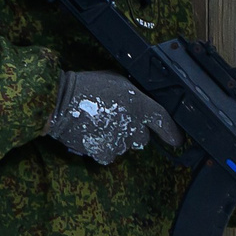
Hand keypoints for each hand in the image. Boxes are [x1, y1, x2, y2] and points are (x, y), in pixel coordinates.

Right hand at [47, 71, 182, 164]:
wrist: (59, 102)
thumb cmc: (87, 86)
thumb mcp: (117, 81)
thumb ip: (135, 95)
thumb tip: (142, 103)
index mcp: (139, 104)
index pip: (163, 121)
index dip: (171, 132)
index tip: (176, 140)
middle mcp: (133, 125)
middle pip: (143, 137)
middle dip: (134, 131)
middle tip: (117, 120)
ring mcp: (119, 142)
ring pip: (125, 146)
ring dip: (118, 139)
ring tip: (100, 124)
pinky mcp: (105, 153)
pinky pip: (110, 154)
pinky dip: (104, 147)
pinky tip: (93, 134)